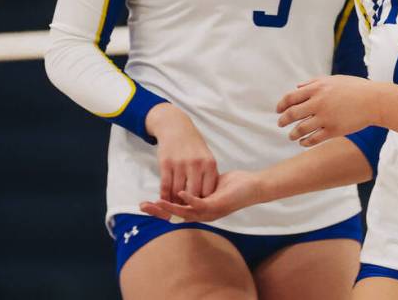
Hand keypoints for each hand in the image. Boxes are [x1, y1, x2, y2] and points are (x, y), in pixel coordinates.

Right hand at [139, 170, 262, 222]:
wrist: (254, 187)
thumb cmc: (234, 184)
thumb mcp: (211, 182)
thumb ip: (198, 184)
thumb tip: (184, 183)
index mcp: (201, 210)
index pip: (175, 212)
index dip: (160, 210)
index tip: (146, 204)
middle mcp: (203, 214)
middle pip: (176, 215)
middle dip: (159, 211)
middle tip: (143, 206)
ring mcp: (210, 212)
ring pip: (186, 212)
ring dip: (170, 207)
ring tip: (156, 201)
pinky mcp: (218, 205)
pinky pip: (201, 205)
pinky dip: (190, 200)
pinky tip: (180, 193)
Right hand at [145, 103, 218, 202]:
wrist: (177, 128)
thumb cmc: (194, 147)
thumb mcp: (207, 159)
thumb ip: (209, 177)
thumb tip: (210, 199)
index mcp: (210, 164)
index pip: (209, 192)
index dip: (204, 203)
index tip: (200, 210)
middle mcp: (196, 164)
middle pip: (193, 194)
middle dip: (189, 206)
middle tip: (186, 214)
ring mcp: (181, 164)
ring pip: (177, 192)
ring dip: (175, 203)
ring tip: (174, 209)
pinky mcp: (166, 163)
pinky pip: (165, 185)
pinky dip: (164, 196)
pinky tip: (164, 201)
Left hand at [276, 75, 380, 146]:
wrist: (375, 101)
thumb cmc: (355, 88)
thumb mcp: (333, 80)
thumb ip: (313, 82)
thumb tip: (297, 87)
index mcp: (317, 88)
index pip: (291, 98)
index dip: (281, 105)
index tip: (278, 110)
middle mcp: (319, 102)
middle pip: (292, 114)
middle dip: (283, 120)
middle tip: (280, 124)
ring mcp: (326, 117)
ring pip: (301, 129)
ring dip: (293, 134)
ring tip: (291, 136)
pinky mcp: (334, 130)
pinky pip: (314, 139)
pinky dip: (305, 142)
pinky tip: (303, 142)